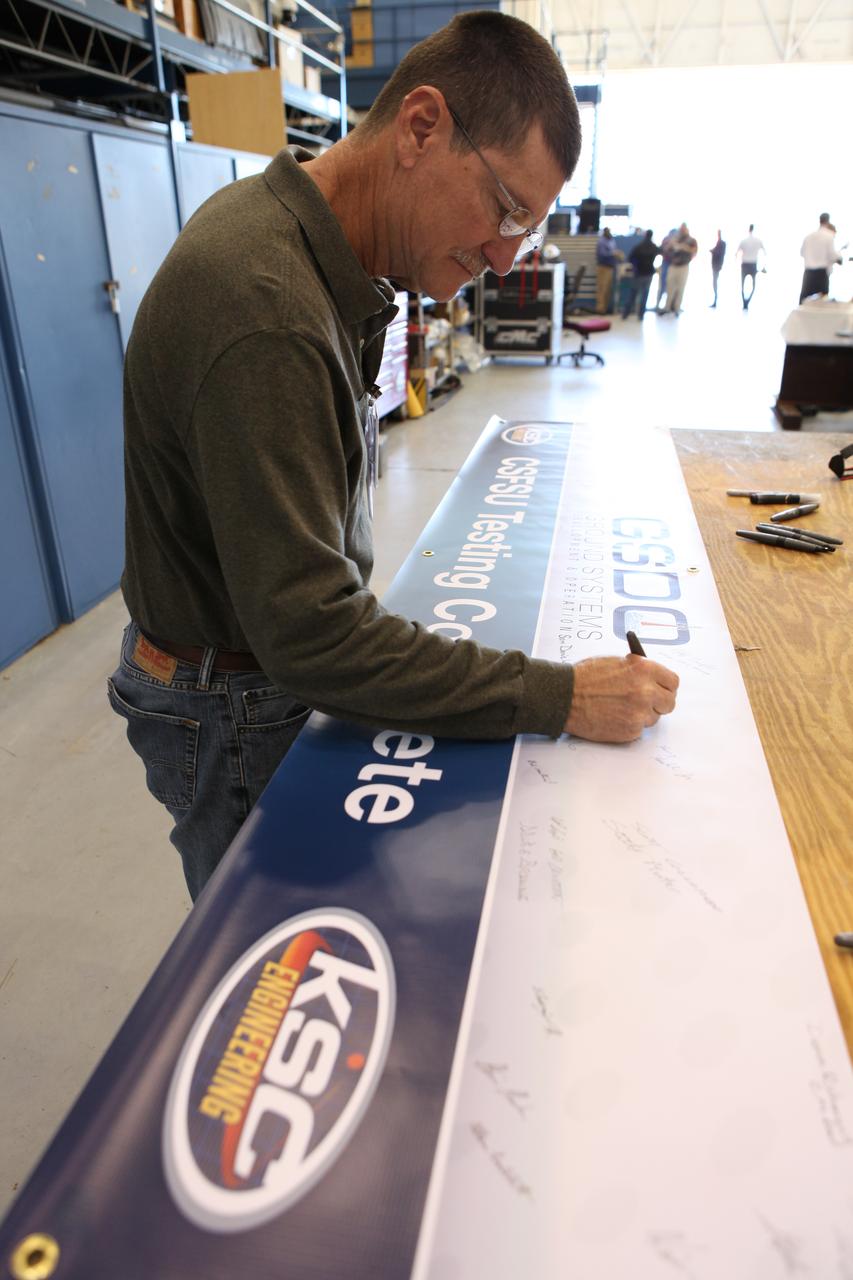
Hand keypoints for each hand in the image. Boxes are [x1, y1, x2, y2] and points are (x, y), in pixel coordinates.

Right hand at [564, 655, 678, 743]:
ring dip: (642, 714)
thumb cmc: (584, 678)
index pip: (673, 682)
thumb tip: (652, 678)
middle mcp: (646, 691)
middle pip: (669, 703)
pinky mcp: (630, 731)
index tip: (661, 688)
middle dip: (659, 702)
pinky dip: (629, 725)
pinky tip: (614, 716)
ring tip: (621, 708)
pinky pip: (639, 729)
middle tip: (646, 701)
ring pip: (654, 718)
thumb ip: (638, 669)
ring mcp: (639, 713)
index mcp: (644, 669)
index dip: (666, 686)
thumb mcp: (616, 662)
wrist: (564, 697)